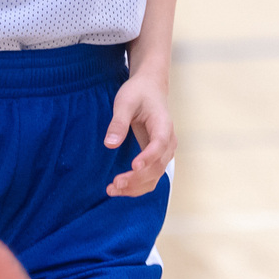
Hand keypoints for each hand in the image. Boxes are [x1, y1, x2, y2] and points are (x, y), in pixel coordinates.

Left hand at [104, 69, 174, 197]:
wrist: (150, 88)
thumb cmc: (138, 93)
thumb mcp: (125, 102)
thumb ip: (119, 123)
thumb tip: (110, 144)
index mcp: (163, 125)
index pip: (159, 144)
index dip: (148, 157)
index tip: (134, 166)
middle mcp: (168, 141)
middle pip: (158, 166)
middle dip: (137, 178)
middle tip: (115, 183)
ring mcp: (164, 152)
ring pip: (155, 176)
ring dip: (136, 187)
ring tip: (112, 190)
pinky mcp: (156, 157)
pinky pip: (150, 176)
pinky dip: (137, 186)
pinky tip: (120, 188)